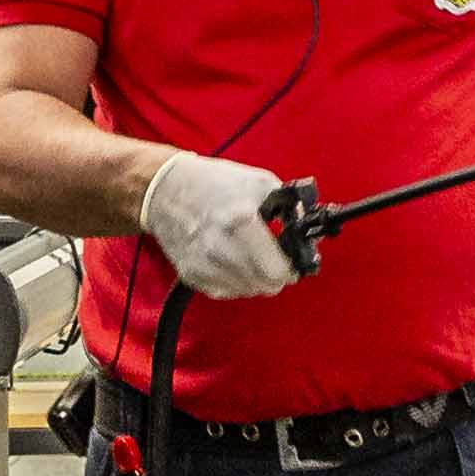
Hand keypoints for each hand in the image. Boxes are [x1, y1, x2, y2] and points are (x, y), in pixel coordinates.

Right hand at [140, 150, 301, 300]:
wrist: (165, 190)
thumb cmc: (215, 184)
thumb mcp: (260, 183)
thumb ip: (290, 208)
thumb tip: (310, 231)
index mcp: (240, 221)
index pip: (277, 270)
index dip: (292, 267)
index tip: (293, 259)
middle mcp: (219, 248)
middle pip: (265, 285)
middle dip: (277, 274)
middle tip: (276, 259)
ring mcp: (203, 265)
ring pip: (248, 291)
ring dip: (257, 279)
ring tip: (253, 256)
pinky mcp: (191, 275)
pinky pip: (226, 291)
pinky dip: (236, 281)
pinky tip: (234, 260)